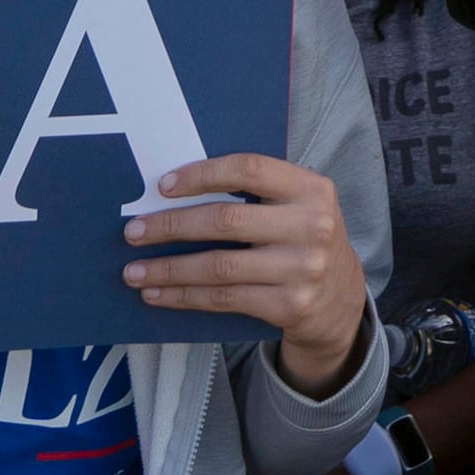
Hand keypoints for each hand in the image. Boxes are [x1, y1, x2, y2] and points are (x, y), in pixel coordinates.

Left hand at [123, 149, 366, 388]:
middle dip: (171, 226)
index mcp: (311, 188)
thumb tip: (176, 189)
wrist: (340, 300)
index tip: (163, 185)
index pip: (249, 169)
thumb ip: (257, 193)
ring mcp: (302, 268)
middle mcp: (311, 226)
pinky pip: (224, 299)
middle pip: (225, 221)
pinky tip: (158, 294)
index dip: (202, 175)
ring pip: (219, 267)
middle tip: (133, 231)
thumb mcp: (297, 206)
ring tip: (134, 271)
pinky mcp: (289, 305)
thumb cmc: (303, 240)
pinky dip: (184, 296)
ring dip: (169, 269)